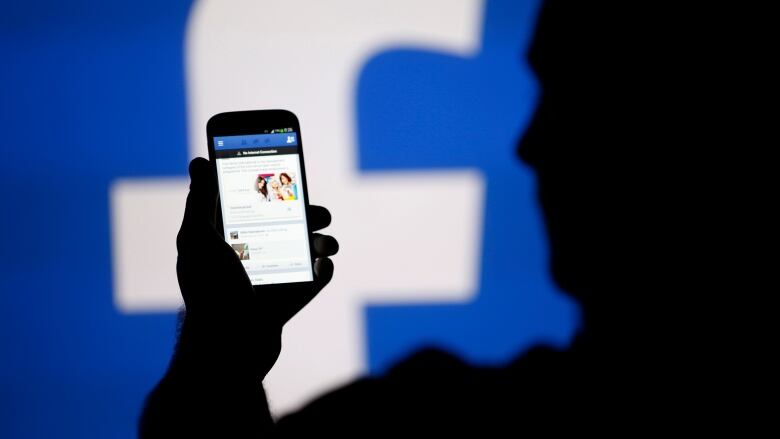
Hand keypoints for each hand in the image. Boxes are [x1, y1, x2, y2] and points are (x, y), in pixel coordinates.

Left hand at [172, 157, 337, 380]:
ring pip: (305, 249)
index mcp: (229, 237)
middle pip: (287, 223)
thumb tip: (199, 162)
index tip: (290, 171)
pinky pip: (315, 279)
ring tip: (324, 244)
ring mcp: (272, 277)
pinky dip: (323, 269)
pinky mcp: (289, 298)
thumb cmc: (208, 293)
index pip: (253, 201)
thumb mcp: (198, 240)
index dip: (272, 186)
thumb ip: (201, 201)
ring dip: (322, 241)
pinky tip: (321, 266)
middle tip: (319, 213)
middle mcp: (251, 254)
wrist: (228, 350)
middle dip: (308, 213)